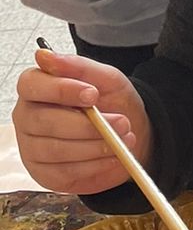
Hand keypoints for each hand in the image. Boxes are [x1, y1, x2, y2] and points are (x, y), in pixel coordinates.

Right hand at [12, 48, 153, 194]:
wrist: (130, 133)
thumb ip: (79, 67)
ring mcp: (32, 147)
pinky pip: (66, 172)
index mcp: (36, 88)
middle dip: (87, 125)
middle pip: (43, 121)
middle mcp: (27, 117)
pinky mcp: (45, 173)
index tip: (92, 94)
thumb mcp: (106, 79)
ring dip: (96, 146)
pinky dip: (95, 166)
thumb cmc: (112, 102)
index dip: (60, 90)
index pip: (31, 85)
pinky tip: (113, 157)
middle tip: (121, 122)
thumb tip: (44, 55)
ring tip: (123, 139)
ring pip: (56, 149)